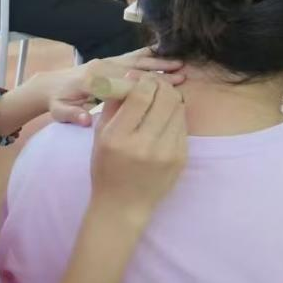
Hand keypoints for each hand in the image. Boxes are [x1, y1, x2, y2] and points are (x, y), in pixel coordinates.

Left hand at [44, 49, 185, 126]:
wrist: (50, 85)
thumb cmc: (57, 101)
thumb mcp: (60, 111)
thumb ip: (72, 115)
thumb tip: (85, 121)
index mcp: (93, 80)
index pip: (123, 83)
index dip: (144, 87)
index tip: (165, 91)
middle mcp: (102, 67)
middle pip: (134, 69)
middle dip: (159, 73)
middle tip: (182, 76)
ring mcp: (107, 61)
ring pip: (136, 61)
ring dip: (158, 63)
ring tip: (181, 66)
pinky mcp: (110, 60)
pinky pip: (132, 57)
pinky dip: (149, 56)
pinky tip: (166, 55)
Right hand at [90, 75, 186, 217]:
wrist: (123, 205)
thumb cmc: (106, 168)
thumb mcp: (100, 136)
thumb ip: (114, 105)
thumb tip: (130, 77)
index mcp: (119, 137)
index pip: (141, 95)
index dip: (143, 80)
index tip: (139, 80)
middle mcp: (144, 145)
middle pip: (165, 97)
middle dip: (160, 85)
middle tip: (154, 85)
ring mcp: (166, 153)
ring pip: (178, 108)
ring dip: (170, 98)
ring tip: (160, 100)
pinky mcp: (181, 158)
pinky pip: (183, 125)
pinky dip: (175, 116)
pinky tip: (164, 120)